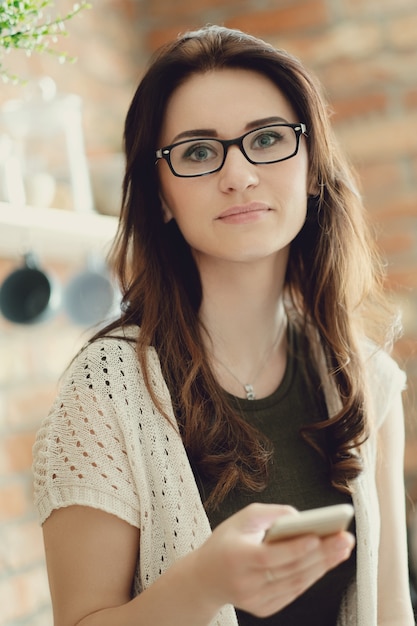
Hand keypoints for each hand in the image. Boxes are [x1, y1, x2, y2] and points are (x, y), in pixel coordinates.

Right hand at [191, 502, 354, 617]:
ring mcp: (255, 600)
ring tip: (342, 548)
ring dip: (323, 566)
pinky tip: (326, 562)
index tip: (318, 535)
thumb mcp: (242, 519)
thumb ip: (271, 514)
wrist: (204, 579)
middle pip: (290, 570)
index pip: (270, 556)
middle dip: (321, 554)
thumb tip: (301, 518)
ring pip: (296, 583)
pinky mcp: (263, 609)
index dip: (295, 547)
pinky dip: (311, 576)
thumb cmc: (226, 542)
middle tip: (345, 539)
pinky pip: (293, 591)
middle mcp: (245, 583)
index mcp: (236, 557)